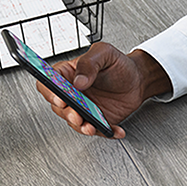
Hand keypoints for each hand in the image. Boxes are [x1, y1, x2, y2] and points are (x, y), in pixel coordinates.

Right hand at [36, 42, 171, 138]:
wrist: (138, 80)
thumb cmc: (119, 64)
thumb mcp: (104, 53)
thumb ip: (89, 63)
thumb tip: (79, 81)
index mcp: (68, 74)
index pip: (48, 82)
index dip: (49, 91)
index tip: (60, 98)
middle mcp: (73, 92)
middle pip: (58, 106)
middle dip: (67, 113)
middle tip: (77, 114)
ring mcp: (84, 108)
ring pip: (74, 121)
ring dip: (82, 126)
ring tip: (92, 127)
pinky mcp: (97, 119)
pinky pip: (97, 129)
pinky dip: (105, 132)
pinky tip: (114, 130)